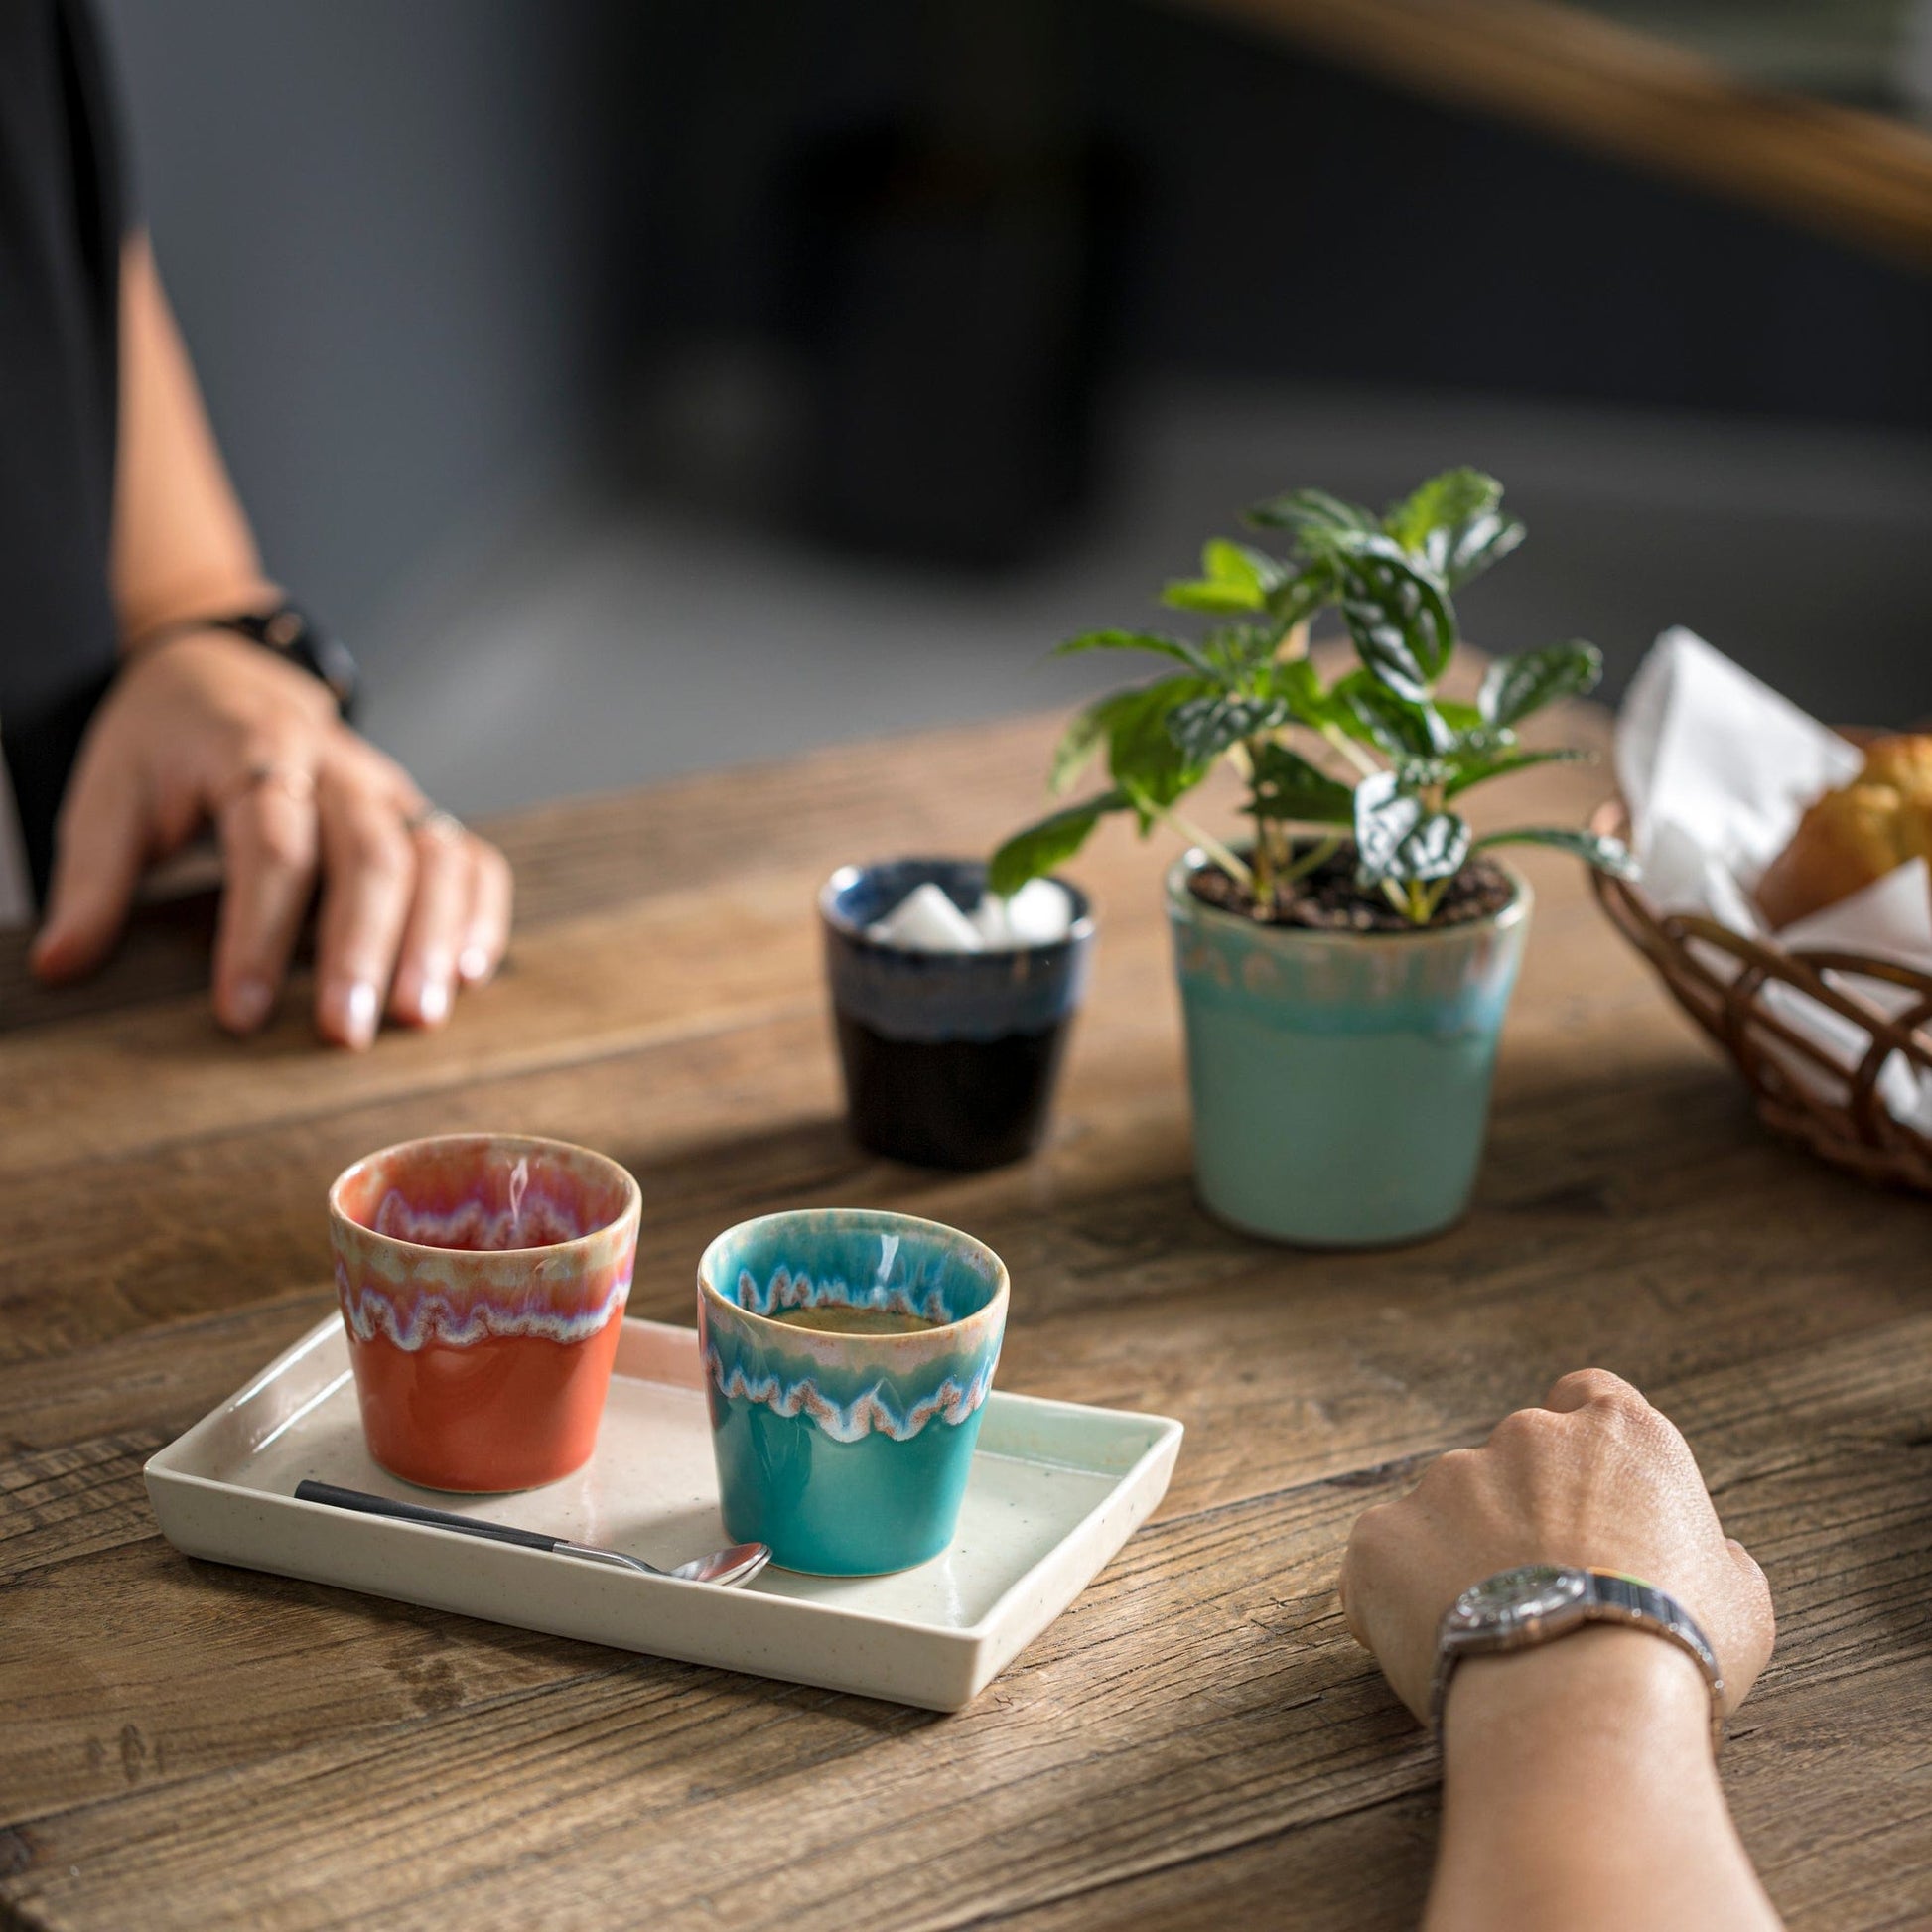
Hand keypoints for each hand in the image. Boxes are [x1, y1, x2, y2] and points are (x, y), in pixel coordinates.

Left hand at [30, 632, 512, 1046]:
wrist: (224, 672)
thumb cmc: (167, 744)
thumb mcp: (110, 797)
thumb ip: (93, 882)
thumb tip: (61, 968)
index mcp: (255, 754)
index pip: (271, 846)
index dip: (258, 933)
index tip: (241, 1013)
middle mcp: (339, 768)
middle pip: (370, 854)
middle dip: (362, 948)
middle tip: (347, 1032)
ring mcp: (390, 790)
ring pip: (436, 856)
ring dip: (434, 938)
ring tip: (419, 1015)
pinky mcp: (420, 814)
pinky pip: (474, 859)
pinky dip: (482, 914)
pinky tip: (471, 974)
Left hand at [1339, 1368, 1773, 1725]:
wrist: (1580, 1696)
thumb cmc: (1675, 1648)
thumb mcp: (1741, 1601)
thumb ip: (1716, 1557)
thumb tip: (1714, 1559)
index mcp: (1617, 1434)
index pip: (1586, 1397)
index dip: (1581, 1446)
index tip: (1582, 1499)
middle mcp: (1524, 1436)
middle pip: (1511, 1460)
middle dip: (1518, 1515)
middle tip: (1541, 1595)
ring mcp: (1446, 1480)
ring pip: (1445, 1513)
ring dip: (1460, 1558)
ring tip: (1497, 1639)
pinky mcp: (1383, 1532)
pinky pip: (1386, 1562)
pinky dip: (1403, 1599)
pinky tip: (1439, 1651)